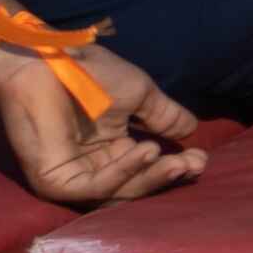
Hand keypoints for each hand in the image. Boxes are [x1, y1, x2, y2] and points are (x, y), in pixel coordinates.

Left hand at [0, 45, 210, 207]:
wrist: (50, 60)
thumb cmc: (90, 73)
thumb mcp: (139, 94)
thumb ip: (163, 116)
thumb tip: (192, 130)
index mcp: (110, 151)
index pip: (146, 170)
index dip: (175, 166)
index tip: (202, 158)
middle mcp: (92, 168)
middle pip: (135, 186)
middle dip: (167, 177)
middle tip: (194, 164)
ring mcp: (72, 178)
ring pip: (118, 192)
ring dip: (151, 178)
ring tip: (177, 162)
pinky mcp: (55, 181)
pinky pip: (95, 186)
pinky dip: (123, 173)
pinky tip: (146, 153)